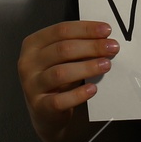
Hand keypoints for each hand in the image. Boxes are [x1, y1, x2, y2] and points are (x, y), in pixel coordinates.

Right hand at [17, 20, 119, 135]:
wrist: (45, 112)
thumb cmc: (56, 79)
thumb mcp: (61, 58)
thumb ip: (77, 46)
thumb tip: (104, 39)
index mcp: (32, 44)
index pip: (60, 30)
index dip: (85, 29)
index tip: (106, 30)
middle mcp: (28, 63)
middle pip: (62, 50)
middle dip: (91, 47)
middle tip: (112, 47)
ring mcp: (31, 86)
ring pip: (60, 73)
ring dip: (87, 68)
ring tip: (106, 65)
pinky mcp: (40, 106)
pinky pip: (60, 100)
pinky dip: (78, 94)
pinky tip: (92, 89)